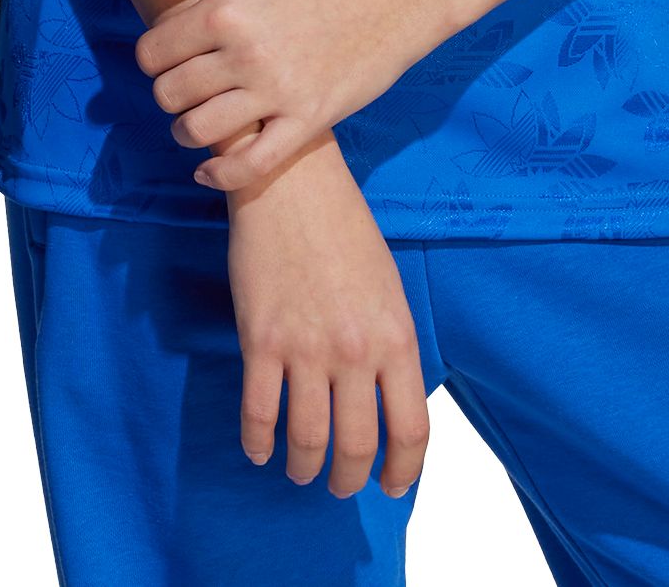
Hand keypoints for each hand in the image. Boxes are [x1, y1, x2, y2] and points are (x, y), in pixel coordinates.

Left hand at [136, 0, 449, 191]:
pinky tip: (206, 170)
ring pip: (199, 131)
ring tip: (192, 121)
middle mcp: (246, 54)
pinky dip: (220, 175)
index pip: (153, 51)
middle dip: (166, 92)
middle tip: (182, 86)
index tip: (167, 54)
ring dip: (185, 131)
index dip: (152, 55)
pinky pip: (251, 165)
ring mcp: (277, 93)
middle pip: (170, 93)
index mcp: (227, 10)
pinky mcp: (307, 123)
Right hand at [227, 137, 427, 497]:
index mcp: (395, 336)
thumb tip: (383, 401)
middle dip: (348, 478)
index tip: (393, 486)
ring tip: (301, 472)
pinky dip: (258, 442)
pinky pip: (258, 411)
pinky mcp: (260, 338)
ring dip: (305, 468)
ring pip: (308, 439)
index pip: (410, 430)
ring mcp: (305, 346)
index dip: (403, 471)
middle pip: (356, 445)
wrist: (292, 182)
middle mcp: (355, 350)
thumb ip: (389, 346)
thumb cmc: (342, 229)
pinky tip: (260, 449)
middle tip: (340, 484)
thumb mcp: (388, 288)